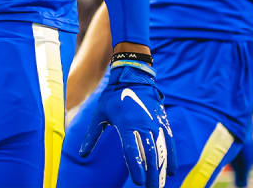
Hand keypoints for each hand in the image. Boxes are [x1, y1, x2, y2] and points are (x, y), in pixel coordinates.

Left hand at [78, 63, 175, 187]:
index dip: (136, 167)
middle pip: (149, 154)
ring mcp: (155, 123)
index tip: (139, 182)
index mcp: (127, 124)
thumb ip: (92, 135)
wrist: (133, 76)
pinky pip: (169, 141)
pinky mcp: (162, 121)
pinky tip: (171, 170)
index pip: (132, 150)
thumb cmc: (113, 97)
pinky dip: (170, 156)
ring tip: (161, 185)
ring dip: (161, 169)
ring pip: (160, 150)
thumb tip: (82, 154)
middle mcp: (143, 125)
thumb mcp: (99, 114)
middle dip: (151, 174)